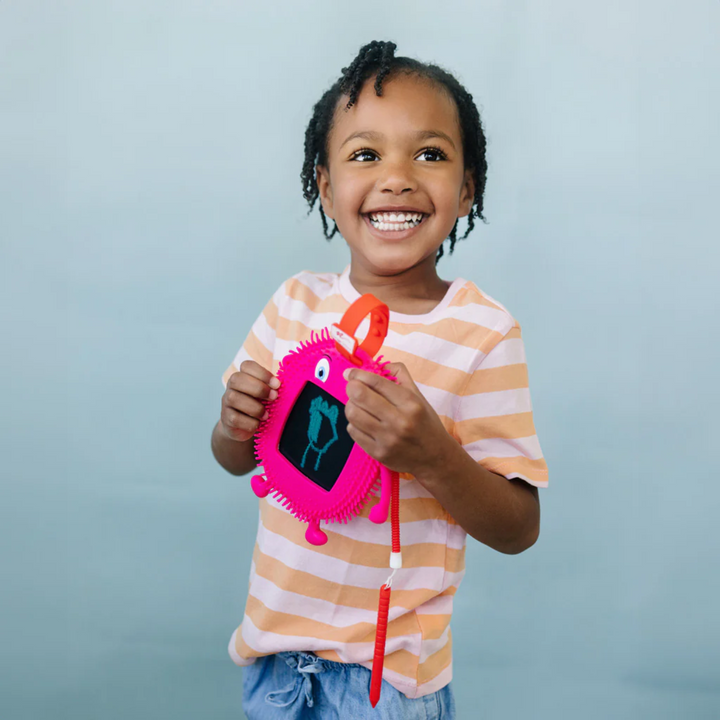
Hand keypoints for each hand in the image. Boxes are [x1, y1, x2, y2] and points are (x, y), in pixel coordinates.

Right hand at [220, 360, 279, 442]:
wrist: (243, 427)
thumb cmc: (258, 406)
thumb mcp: (265, 394)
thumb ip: (272, 387)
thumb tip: (285, 385)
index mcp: (242, 376)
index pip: (247, 366)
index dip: (263, 373)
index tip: (277, 384)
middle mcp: (231, 387)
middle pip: (237, 379)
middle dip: (259, 388)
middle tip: (274, 397)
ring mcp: (226, 402)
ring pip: (234, 398)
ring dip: (255, 407)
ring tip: (266, 415)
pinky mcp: (226, 418)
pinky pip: (234, 418)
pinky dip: (249, 422)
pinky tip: (258, 424)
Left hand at [343, 362, 453, 476]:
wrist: (435, 458)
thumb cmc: (425, 423)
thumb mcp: (419, 396)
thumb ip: (401, 375)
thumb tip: (379, 364)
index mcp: (410, 403)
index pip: (376, 382)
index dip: (358, 374)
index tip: (349, 373)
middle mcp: (399, 421)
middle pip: (359, 396)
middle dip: (351, 388)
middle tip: (352, 388)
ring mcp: (387, 439)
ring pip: (353, 414)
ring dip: (352, 406)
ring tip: (359, 406)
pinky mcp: (378, 453)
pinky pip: (353, 431)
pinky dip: (354, 424)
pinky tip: (364, 423)